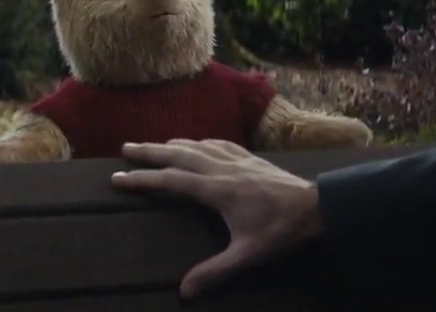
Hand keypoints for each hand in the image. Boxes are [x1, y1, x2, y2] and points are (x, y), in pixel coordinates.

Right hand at [110, 139, 324, 298]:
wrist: (318, 205)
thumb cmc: (281, 230)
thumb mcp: (247, 254)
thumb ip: (215, 272)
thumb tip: (184, 293)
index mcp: (216, 189)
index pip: (170, 181)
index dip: (142, 180)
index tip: (117, 178)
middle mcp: (222, 167)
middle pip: (178, 154)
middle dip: (149, 151)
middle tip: (125, 149)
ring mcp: (238, 159)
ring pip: (198, 144)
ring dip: (173, 143)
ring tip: (155, 145)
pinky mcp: (252, 157)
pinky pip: (219, 143)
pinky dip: (201, 141)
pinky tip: (200, 143)